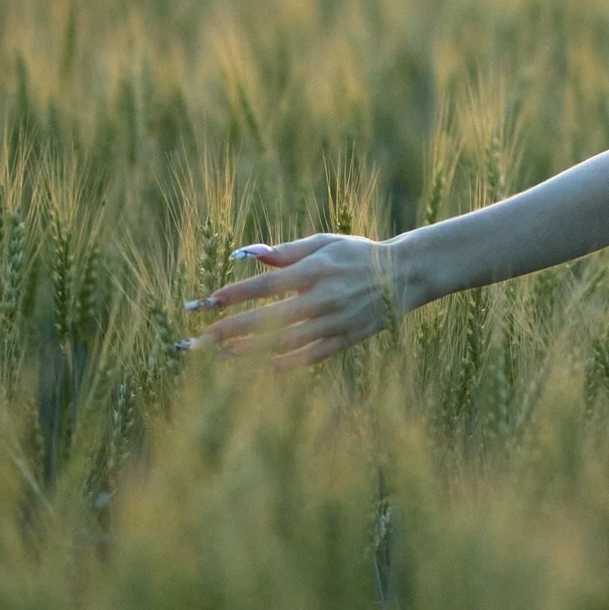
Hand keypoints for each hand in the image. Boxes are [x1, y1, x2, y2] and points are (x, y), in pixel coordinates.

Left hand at [179, 232, 412, 368]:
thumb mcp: (325, 243)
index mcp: (317, 270)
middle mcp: (325, 297)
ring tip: (223, 355)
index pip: (267, 284)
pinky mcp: (348, 339)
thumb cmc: (358, 254)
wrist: (405, 273)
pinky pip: (312, 356)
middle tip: (203, 338)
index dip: (237, 294)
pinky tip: (262, 366)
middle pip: (271, 318)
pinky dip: (287, 363)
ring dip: (252, 350)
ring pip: (287, 342)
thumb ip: (287, 251)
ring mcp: (337, 322)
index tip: (209, 301)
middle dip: (233, 329)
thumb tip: (248, 255)